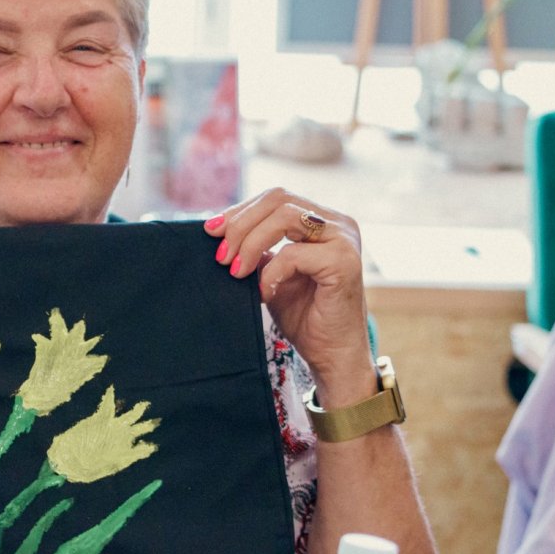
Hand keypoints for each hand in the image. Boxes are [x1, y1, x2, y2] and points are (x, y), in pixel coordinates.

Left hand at [205, 188, 374, 404]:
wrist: (330, 355)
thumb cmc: (303, 316)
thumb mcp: (271, 274)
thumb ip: (256, 250)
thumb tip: (218, 231)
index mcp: (322, 220)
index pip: (275, 198)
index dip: (240, 211)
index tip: (210, 232)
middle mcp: (338, 223)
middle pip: (278, 199)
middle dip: (240, 225)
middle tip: (220, 256)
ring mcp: (344, 239)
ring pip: (285, 217)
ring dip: (251, 243)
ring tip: (235, 271)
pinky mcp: (344, 261)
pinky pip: (293, 253)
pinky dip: (271, 272)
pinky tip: (263, 292)